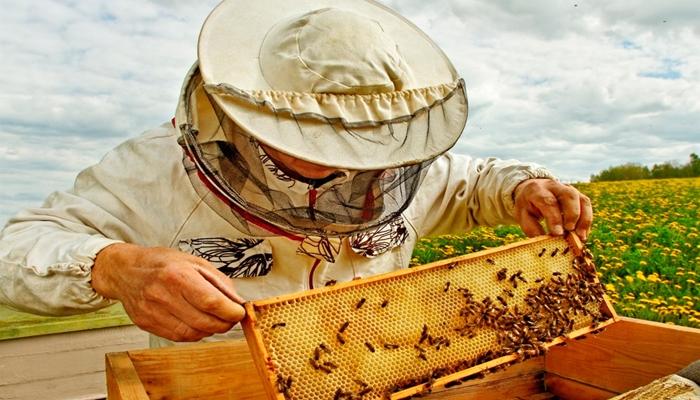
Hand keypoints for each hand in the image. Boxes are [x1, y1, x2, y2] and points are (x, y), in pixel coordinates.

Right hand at [92, 243, 245, 341]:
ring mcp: (153, 312)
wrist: (126, 271)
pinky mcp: (147, 324)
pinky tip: (198, 323)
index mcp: (178, 275)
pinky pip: (178, 337)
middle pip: (204, 321)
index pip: (211, 302)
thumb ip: (219, 282)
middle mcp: (163, 295)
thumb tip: (237, 302)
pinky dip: (194, 334)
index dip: (230, 312)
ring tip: (215, 319)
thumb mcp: (195, 262)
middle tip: (231, 318)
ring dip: (210, 330)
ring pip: (192, 334)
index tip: (240, 312)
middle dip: (224, 323)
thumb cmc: (163, 263)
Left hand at [513, 178, 591, 240]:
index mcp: (537, 190)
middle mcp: (554, 186)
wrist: (531, 189)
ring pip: (582, 200)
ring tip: (580, 236)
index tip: (558, 233)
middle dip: (572, 215)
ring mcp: (568, 189)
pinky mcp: (577, 194)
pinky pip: (586, 205)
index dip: (554, 218)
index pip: (548, 202)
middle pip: (569, 196)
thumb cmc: (527, 206)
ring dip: (584, 219)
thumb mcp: (523, 215)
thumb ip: (532, 228)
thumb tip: (546, 243)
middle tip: (570, 231)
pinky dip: (587, 220)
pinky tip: (583, 234)